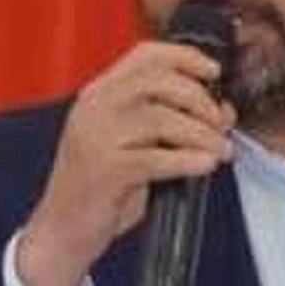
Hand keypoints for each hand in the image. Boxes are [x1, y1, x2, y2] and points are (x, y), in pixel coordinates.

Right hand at [15, 42, 235, 285]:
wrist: (62, 231)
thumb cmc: (102, 187)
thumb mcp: (134, 144)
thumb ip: (171, 122)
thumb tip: (222, 110)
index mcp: (99, 93)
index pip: (145, 55)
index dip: (186, 57)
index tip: (214, 71)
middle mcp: (94, 108)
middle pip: (159, 81)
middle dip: (200, 100)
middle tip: (221, 122)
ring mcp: (96, 138)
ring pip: (163, 120)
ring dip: (202, 135)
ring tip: (221, 150)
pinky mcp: (104, 171)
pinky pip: (158, 159)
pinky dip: (189, 160)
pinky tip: (206, 165)